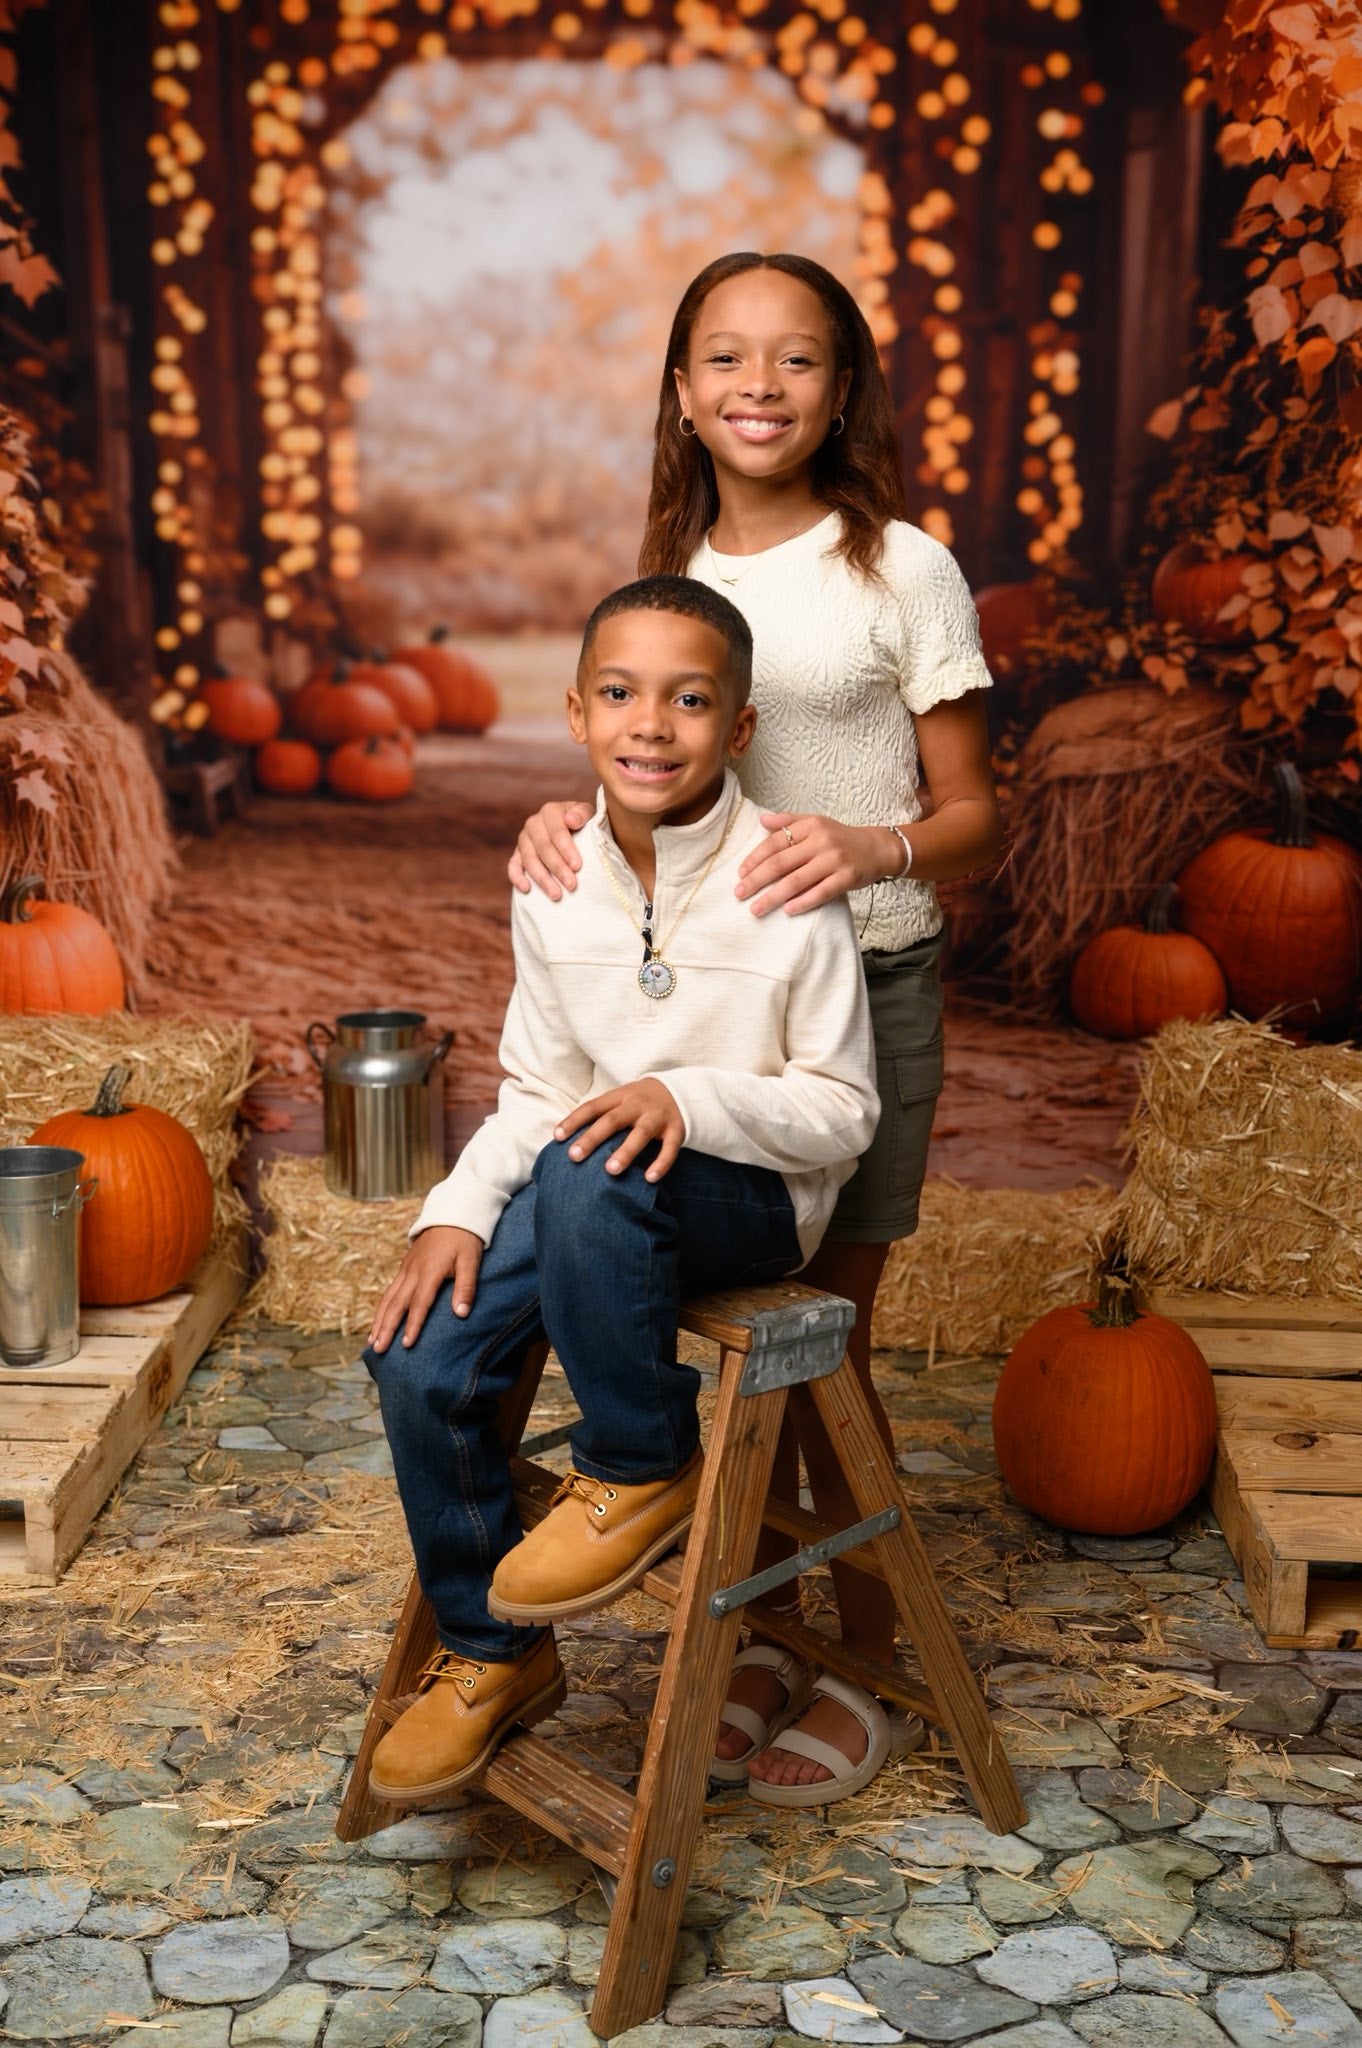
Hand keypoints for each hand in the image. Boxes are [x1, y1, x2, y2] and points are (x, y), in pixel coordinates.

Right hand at [368, 1225, 484, 1351]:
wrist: (452, 1213)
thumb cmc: (465, 1239)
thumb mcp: (471, 1261)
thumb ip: (466, 1287)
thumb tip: (461, 1314)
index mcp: (430, 1271)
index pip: (419, 1303)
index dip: (413, 1325)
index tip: (407, 1344)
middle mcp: (413, 1271)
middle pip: (396, 1304)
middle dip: (386, 1328)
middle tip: (378, 1349)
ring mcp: (406, 1269)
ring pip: (388, 1298)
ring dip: (379, 1320)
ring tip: (372, 1341)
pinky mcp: (405, 1267)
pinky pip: (390, 1290)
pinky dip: (382, 1308)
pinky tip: (378, 1321)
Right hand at [508, 800, 593, 898]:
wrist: (573, 827)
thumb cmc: (583, 823)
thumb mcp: (588, 814)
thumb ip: (582, 814)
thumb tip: (571, 821)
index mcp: (550, 811)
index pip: (557, 832)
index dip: (567, 849)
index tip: (577, 866)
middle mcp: (533, 823)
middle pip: (543, 848)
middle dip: (557, 868)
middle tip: (571, 885)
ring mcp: (523, 839)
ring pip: (529, 859)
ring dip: (542, 878)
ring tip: (556, 895)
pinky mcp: (517, 853)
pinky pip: (513, 865)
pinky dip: (517, 877)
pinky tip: (526, 889)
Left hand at [554, 1078, 683, 1180]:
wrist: (679, 1091)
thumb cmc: (638, 1103)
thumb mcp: (619, 1100)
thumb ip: (599, 1115)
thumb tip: (564, 1137)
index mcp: (619, 1096)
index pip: (593, 1107)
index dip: (574, 1121)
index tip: (557, 1137)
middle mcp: (637, 1105)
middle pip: (612, 1120)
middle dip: (592, 1138)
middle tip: (574, 1156)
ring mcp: (657, 1117)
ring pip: (641, 1134)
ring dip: (625, 1152)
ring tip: (610, 1171)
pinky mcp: (676, 1130)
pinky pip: (670, 1148)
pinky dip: (661, 1164)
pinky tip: (649, 1179)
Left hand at [736, 813, 903, 915]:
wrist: (878, 848)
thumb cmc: (841, 838)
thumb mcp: (816, 823)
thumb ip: (789, 821)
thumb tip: (761, 820)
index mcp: (810, 826)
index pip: (775, 842)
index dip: (755, 858)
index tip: (741, 873)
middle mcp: (821, 842)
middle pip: (781, 863)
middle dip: (756, 879)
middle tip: (739, 893)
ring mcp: (834, 861)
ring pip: (796, 881)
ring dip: (773, 896)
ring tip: (756, 908)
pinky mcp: (846, 878)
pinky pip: (820, 893)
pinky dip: (802, 903)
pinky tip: (787, 910)